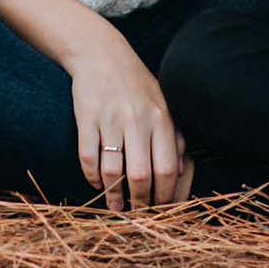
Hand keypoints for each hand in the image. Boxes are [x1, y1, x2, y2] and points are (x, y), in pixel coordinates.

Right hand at [65, 35, 186, 211]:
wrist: (102, 54)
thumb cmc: (137, 83)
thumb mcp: (163, 104)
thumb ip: (175, 136)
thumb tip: (182, 171)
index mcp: (161, 119)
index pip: (168, 168)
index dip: (165, 195)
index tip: (161, 209)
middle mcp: (137, 120)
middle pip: (142, 175)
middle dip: (141, 201)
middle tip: (138, 213)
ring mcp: (110, 120)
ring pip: (113, 170)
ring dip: (113, 194)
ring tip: (115, 206)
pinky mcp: (86, 118)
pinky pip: (88, 157)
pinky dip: (92, 176)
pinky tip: (96, 183)